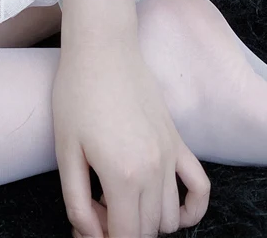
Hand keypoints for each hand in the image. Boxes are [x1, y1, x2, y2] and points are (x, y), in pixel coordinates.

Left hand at [52, 41, 210, 237]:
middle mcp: (154, 171)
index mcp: (123, 176)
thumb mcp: (65, 150)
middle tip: (93, 209)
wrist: (103, 48)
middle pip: (145, 232)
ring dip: (144, 222)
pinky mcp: (177, 141)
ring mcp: (170, 156)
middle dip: (119, 232)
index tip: (85, 227)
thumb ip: (77, 201)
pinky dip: (191, 210)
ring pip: (168, 219)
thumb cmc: (76, 94)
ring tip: (114, 199)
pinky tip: (174, 213)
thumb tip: (89, 233)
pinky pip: (200, 188)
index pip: (124, 237)